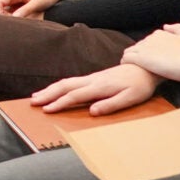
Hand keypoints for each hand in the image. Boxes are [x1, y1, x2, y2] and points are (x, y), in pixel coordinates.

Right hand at [24, 63, 158, 113]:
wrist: (146, 68)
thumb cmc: (140, 85)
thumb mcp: (131, 98)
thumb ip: (111, 104)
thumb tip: (92, 111)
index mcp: (100, 86)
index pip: (75, 95)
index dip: (60, 103)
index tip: (46, 110)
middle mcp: (93, 80)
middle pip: (65, 86)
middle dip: (48, 93)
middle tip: (33, 102)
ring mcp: (92, 78)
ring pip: (66, 82)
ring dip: (50, 89)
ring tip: (36, 96)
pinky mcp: (94, 78)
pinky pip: (71, 81)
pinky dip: (58, 86)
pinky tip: (54, 90)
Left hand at [122, 26, 179, 80]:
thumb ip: (177, 29)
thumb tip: (165, 26)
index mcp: (160, 34)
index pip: (147, 41)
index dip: (148, 50)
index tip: (151, 59)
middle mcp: (150, 38)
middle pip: (138, 47)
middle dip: (139, 55)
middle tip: (142, 66)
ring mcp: (144, 48)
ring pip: (129, 51)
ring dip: (130, 59)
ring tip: (133, 69)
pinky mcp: (141, 58)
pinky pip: (126, 58)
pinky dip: (125, 63)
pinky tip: (128, 69)